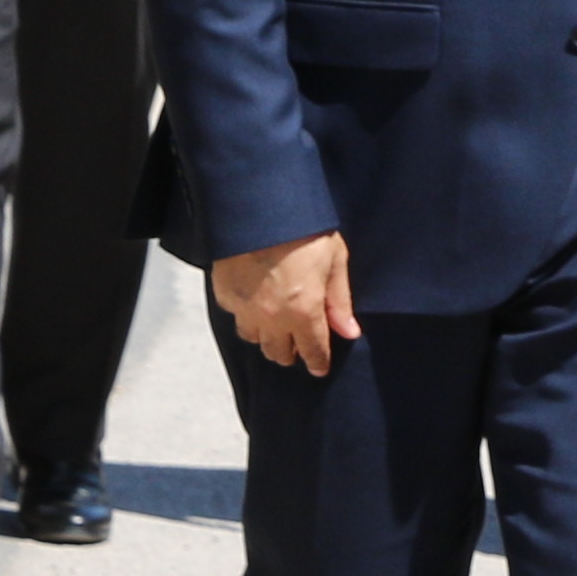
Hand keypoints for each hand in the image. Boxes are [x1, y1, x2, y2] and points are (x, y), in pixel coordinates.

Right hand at [214, 231, 361, 375]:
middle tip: (298, 342)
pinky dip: (246, 315)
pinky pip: (236, 317)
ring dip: (267, 337)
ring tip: (275, 324)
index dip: (317, 363)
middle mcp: (272, 318)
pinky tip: (255, 301)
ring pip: (254, 340)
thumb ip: (340, 301)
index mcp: (304, 311)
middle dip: (291, 352)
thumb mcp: (335, 261)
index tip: (319, 368)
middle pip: (278, 354)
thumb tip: (350, 332)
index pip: (312, 351)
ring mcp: (245, 308)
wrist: (262, 207)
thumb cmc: (305, 230)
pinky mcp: (225, 295)